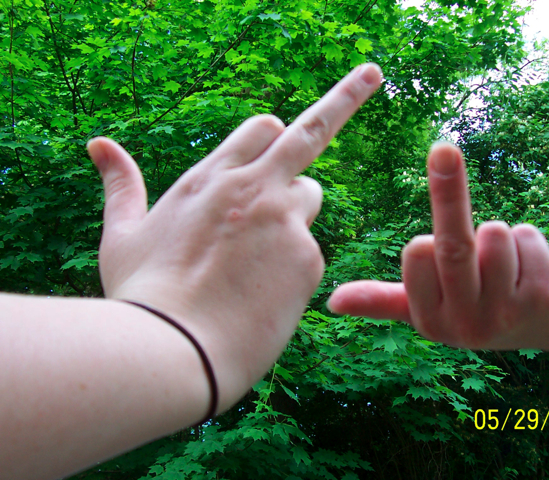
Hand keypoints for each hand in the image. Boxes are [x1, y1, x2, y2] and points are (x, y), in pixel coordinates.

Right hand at [88, 64, 381, 411]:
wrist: (172, 352)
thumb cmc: (143, 297)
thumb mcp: (122, 236)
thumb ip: (121, 186)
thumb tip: (99, 145)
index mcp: (211, 178)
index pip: (261, 127)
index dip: (274, 131)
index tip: (295, 123)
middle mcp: (254, 188)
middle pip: (310, 132)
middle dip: (335, 111)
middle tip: (370, 75)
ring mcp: (284, 221)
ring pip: (309, 196)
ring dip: (293, 212)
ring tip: (256, 258)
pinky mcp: (308, 259)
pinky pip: (310, 251)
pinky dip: (292, 268)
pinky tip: (262, 297)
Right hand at [328, 143, 548, 349]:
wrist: (544, 325)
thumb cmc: (473, 306)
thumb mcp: (424, 308)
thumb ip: (381, 300)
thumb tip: (332, 302)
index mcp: (430, 321)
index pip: (419, 263)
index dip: (422, 247)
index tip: (424, 244)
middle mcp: (467, 324)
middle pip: (453, 245)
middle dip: (447, 189)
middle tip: (443, 148)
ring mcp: (508, 313)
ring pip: (494, 235)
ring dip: (497, 234)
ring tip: (501, 261)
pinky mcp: (543, 299)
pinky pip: (526, 238)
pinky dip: (527, 240)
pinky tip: (530, 268)